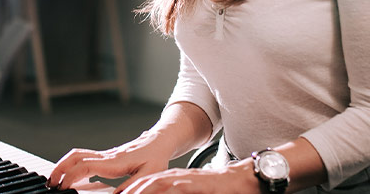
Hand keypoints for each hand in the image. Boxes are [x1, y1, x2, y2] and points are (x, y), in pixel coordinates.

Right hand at [48, 131, 172, 191]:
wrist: (159, 141)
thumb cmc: (156, 157)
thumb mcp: (150, 173)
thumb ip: (133, 185)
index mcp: (114, 161)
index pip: (85, 165)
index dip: (71, 175)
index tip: (62, 187)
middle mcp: (106, 156)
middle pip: (75, 157)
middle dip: (59, 169)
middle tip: (50, 183)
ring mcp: (104, 155)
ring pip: (76, 155)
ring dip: (63, 165)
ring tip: (55, 181)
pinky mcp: (105, 157)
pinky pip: (83, 158)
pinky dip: (71, 166)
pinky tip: (71, 177)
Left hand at [117, 159, 258, 193]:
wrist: (239, 180)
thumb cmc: (215, 190)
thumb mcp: (188, 193)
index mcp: (171, 179)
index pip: (145, 183)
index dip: (130, 190)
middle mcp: (175, 176)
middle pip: (146, 182)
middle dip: (130, 191)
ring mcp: (184, 179)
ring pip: (156, 183)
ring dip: (141, 191)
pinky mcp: (195, 183)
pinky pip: (175, 189)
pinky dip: (163, 193)